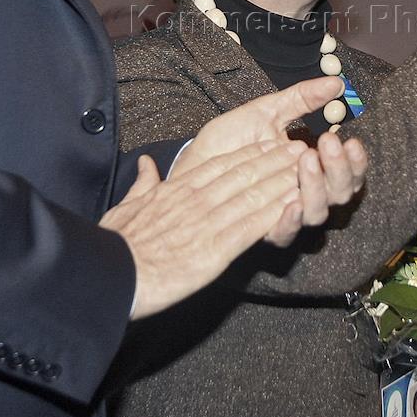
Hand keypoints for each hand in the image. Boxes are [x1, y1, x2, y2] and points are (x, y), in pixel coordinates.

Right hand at [101, 141, 307, 318]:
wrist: (111, 273)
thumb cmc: (116, 243)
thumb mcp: (126, 205)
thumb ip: (143, 183)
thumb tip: (147, 165)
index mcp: (178, 190)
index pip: (222, 165)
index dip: (251, 153)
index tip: (270, 143)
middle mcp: (197, 199)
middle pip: (244, 174)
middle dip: (276, 160)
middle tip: (301, 149)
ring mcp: (208, 222)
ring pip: (253, 194)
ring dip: (283, 180)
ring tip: (306, 169)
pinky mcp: (216, 248)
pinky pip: (252, 225)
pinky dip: (275, 212)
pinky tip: (293, 203)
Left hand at [175, 77, 368, 242]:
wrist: (193, 160)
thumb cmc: (231, 139)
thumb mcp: (268, 111)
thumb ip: (302, 98)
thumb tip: (337, 82)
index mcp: (312, 168)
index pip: (347, 171)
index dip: (355, 160)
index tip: (350, 139)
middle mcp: (304, 193)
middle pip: (340, 193)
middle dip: (339, 169)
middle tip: (327, 142)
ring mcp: (284, 212)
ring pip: (318, 213)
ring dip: (317, 187)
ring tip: (306, 158)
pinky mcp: (261, 229)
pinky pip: (284, 234)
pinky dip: (291, 220)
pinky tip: (291, 202)